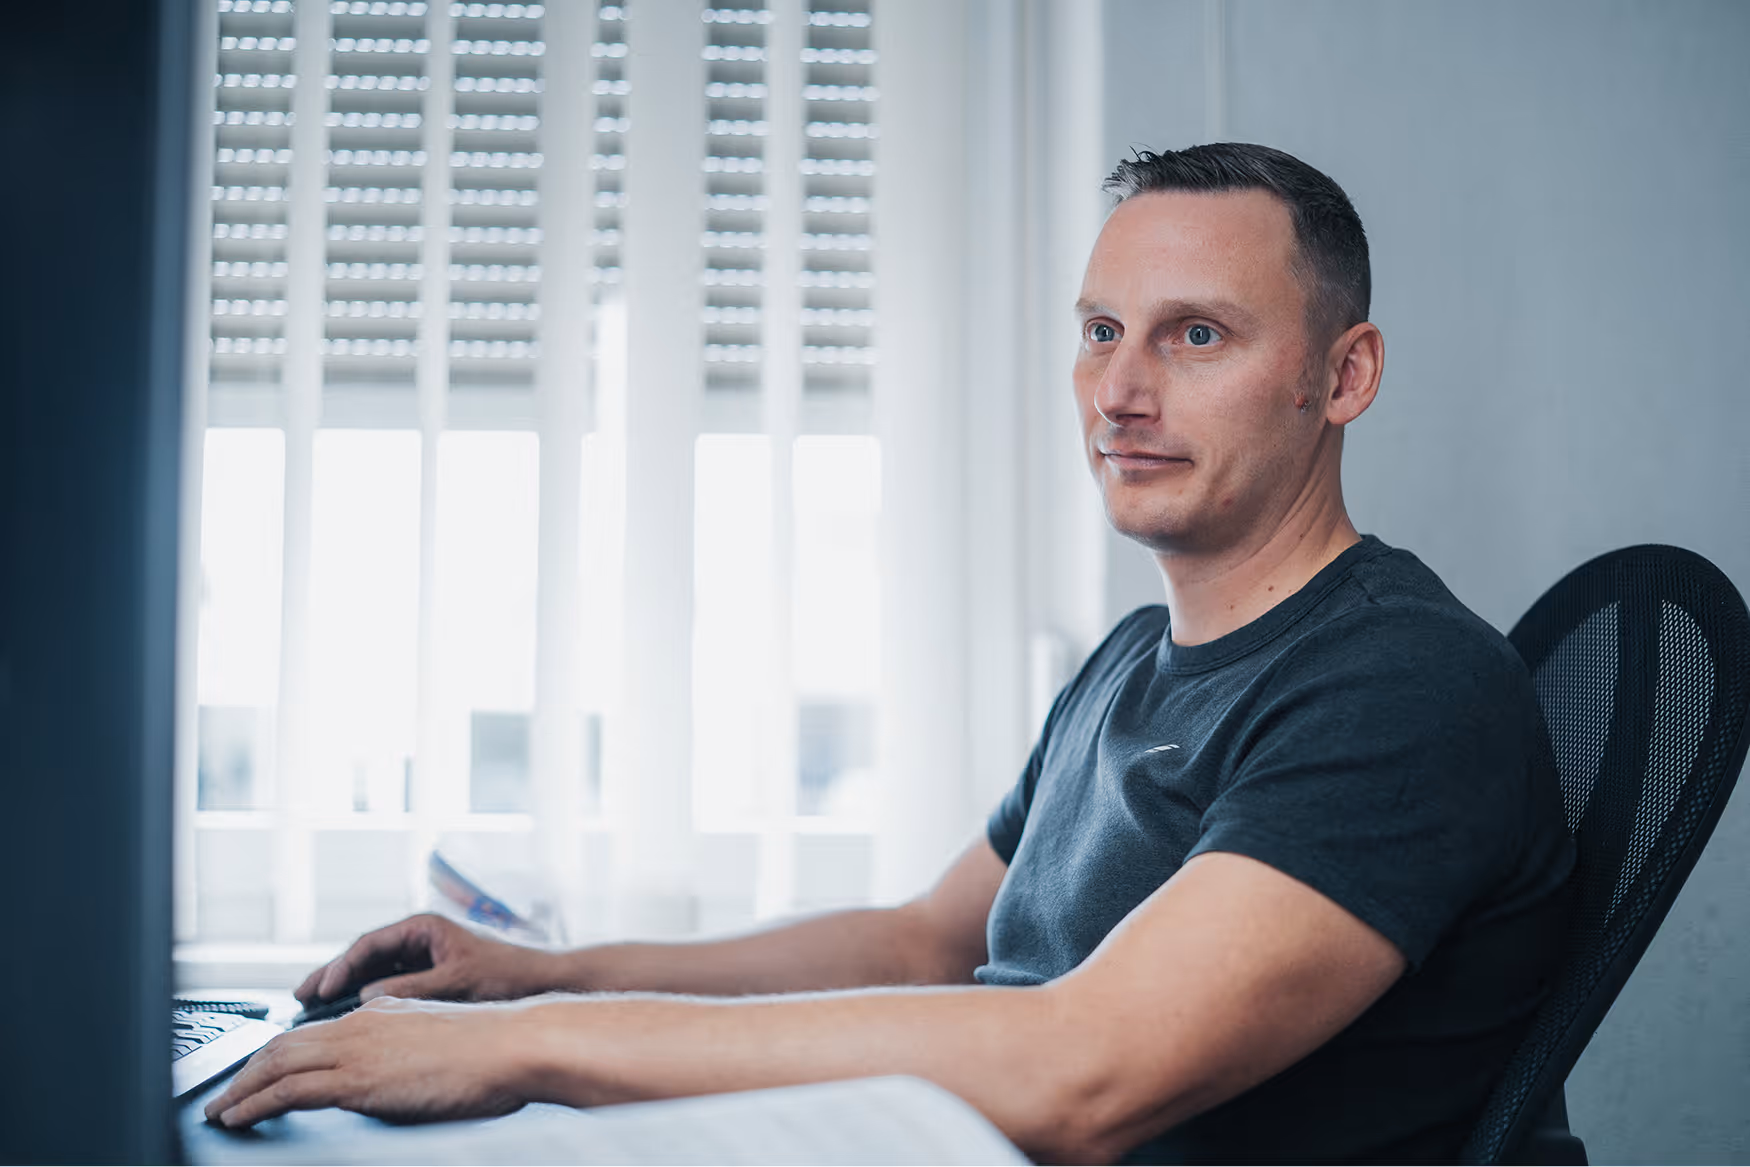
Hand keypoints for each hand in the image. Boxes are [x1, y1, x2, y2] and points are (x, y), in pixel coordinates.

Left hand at [205, 997, 533, 1127]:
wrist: (512, 1045)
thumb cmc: (492, 1049)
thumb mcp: (438, 1041)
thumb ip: (405, 1049)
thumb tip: (391, 1073)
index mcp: (381, 1012)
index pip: (312, 1032)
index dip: (276, 1054)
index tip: (257, 1074)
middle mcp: (361, 1023)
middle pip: (282, 1045)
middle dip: (245, 1072)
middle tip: (222, 1096)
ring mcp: (357, 1048)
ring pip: (275, 1064)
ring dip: (238, 1090)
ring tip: (218, 1111)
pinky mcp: (357, 1078)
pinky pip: (287, 1090)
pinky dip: (253, 1104)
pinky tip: (238, 1118)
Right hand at [296, 912, 559, 1005]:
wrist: (543, 980)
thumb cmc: (507, 974)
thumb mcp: (456, 981)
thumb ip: (411, 987)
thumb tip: (367, 995)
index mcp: (424, 926)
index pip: (370, 943)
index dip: (340, 966)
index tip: (319, 988)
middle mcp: (420, 937)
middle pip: (365, 956)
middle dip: (333, 975)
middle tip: (299, 997)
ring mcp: (423, 955)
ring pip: (373, 971)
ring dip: (345, 987)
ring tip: (313, 1007)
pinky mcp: (429, 974)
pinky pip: (389, 983)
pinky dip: (367, 997)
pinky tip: (349, 1014)